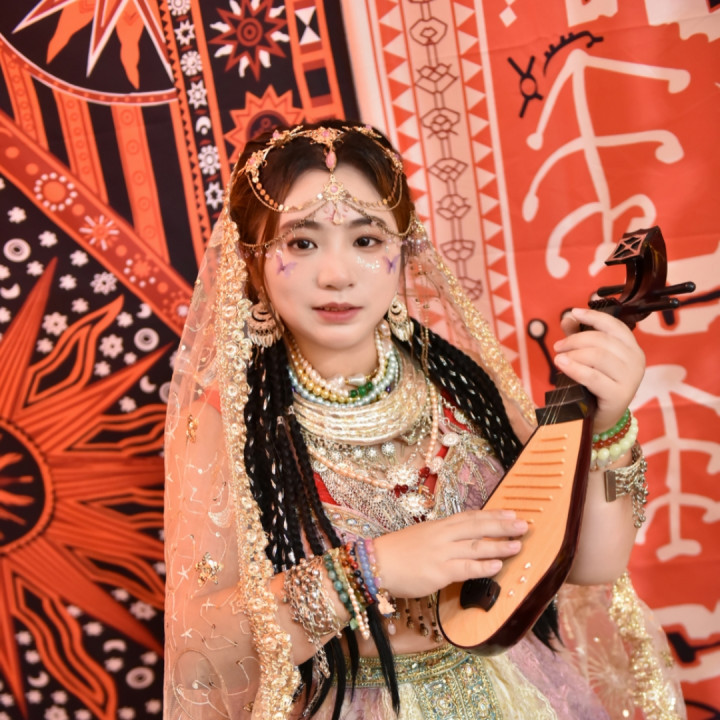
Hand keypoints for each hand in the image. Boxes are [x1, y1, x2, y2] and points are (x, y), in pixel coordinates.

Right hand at [372, 510, 526, 598]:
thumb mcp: (422, 537)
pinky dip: (483, 567)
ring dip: (499, 545)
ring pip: (476, 547)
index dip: (492, 515)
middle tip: (524, 525)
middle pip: (478, 527)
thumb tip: (463, 540)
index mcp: (439, 526)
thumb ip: (442, 537)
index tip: (511, 512)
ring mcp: (441, 553)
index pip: (470, 517)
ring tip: (518, 545)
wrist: (376, 564)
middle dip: (502, 526)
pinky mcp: (438, 572)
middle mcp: (443, 536)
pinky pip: (465, 568)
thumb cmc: (398, 553)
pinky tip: (498, 566)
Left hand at [553, 307, 644, 432]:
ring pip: (598, 356)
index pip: (614, 325)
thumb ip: (580, 336)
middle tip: (558, 346)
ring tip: (559, 358)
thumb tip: (568, 317)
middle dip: (575, 339)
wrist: (601, 418)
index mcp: (632, 348)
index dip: (593, 316)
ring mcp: (630, 379)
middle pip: (602, 340)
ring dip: (573, 353)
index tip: (574, 312)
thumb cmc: (595, 386)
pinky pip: (593, 376)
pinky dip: (574, 368)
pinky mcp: (619, 395)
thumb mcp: (589, 358)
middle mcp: (636, 361)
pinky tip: (562, 364)